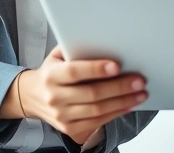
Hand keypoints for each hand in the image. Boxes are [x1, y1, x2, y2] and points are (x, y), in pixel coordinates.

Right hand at [2, 46, 146, 143]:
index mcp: (51, 75)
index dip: (95, 69)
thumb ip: (77, 49)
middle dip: (119, 87)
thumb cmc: (52, 72)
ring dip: (123, 102)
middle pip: (92, 93)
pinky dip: (116, 113)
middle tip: (139, 80)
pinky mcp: (70, 129)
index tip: (116, 66)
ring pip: (98, 110)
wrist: (33, 97)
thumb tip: (106, 44)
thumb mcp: (57, 56)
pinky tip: (128, 104)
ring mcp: (62, 116)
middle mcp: (54, 97)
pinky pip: (98, 122)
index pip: (74, 72)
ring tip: (140, 93)